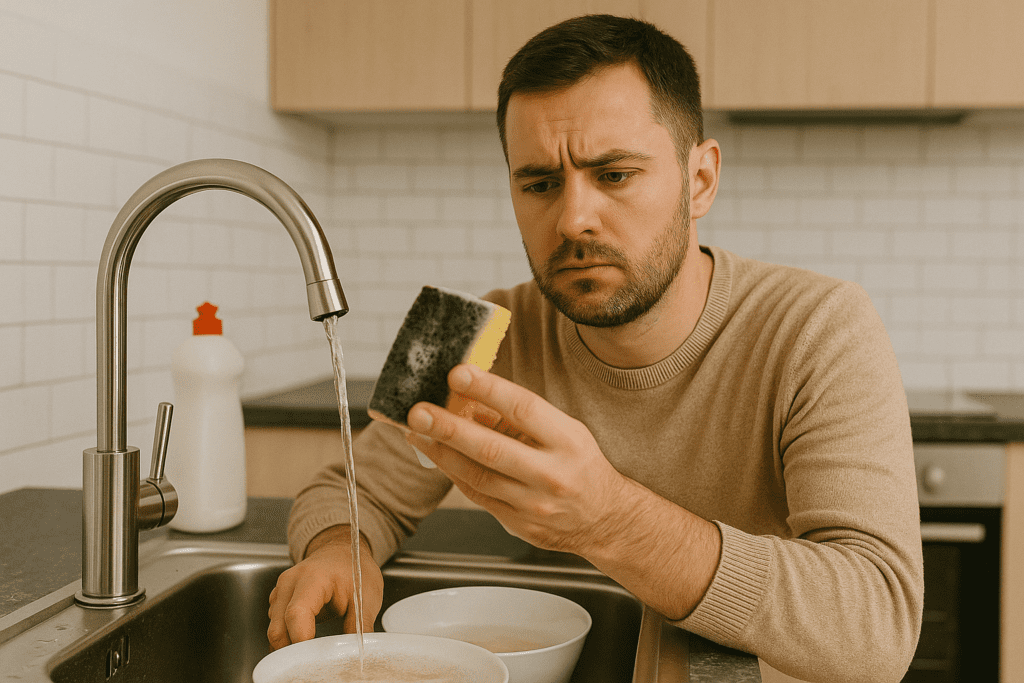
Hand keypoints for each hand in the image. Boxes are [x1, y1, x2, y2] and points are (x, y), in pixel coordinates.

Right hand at [267, 525, 383, 649]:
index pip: (296, 614)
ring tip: (311, 656)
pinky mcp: (278, 600)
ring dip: (289, 646)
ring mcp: (280, 591)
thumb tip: (356, 653)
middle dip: (292, 651)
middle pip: (279, 627)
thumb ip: (359, 626)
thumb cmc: (354, 568)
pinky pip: (276, 626)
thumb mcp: (367, 596)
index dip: (301, 640)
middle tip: (313, 665)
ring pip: (275, 629)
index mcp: (312, 578)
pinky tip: (304, 645)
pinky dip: (287, 639)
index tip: (313, 659)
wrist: (343, 550)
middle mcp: (289, 583)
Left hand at [405, 363, 629, 556]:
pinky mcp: (518, 524)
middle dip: (449, 428)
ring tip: (416, 432)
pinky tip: (436, 455)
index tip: (458, 373)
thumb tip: (472, 398)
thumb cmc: (581, 466)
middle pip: (492, 448)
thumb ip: (521, 419)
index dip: (488, 389)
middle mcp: (551, 473)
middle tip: (418, 411)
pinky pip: (478, 496)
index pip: (524, 409)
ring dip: (441, 452)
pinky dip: (453, 472)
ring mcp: (533, 503)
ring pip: (477, 476)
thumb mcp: (565, 432)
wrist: (606, 520)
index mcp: (568, 441)